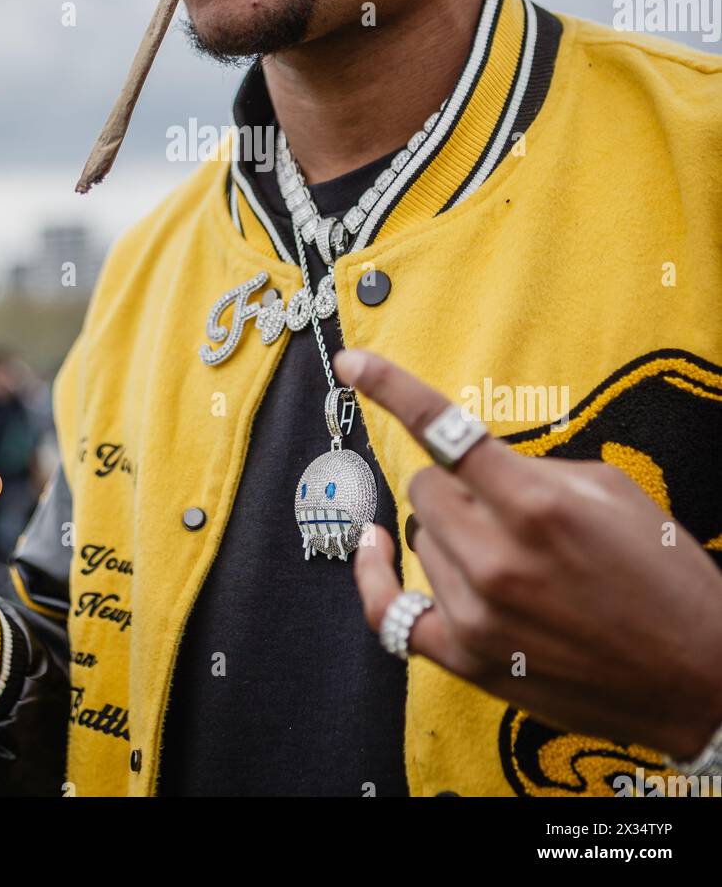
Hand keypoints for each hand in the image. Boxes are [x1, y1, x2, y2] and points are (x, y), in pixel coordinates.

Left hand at [332, 346, 721, 763]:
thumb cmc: (667, 576)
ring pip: (418, 540)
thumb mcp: (612, 492)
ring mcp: (478, 615)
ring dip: (450, 537)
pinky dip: (377, 578)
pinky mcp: (470, 660)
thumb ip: (533, 470)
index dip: (391, 387)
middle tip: (504, 509)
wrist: (703, 677)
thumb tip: (475, 464)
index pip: (442, 429)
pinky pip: (391, 613)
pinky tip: (373, 547)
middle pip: (426, 490)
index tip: (353, 362)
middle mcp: (497, 558)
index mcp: (535, 504)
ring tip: (511, 559)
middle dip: (458, 489)